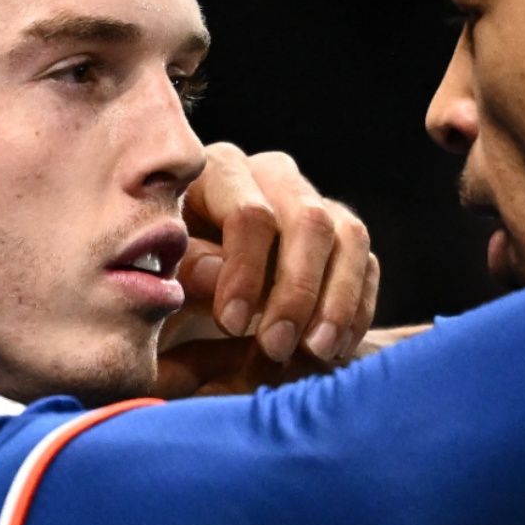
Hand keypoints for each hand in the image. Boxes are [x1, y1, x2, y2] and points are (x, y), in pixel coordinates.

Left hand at [156, 144, 379, 396]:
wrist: (182, 286)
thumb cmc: (161, 275)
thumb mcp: (160, 273)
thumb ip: (185, 270)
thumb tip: (220, 274)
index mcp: (218, 172)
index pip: (249, 214)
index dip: (245, 271)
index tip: (230, 324)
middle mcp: (273, 175)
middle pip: (308, 220)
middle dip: (296, 290)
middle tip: (276, 347)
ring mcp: (313, 201)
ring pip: (347, 236)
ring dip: (337, 300)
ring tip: (316, 352)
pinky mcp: (340, 234)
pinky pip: (365, 262)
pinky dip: (356, 307)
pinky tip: (334, 348)